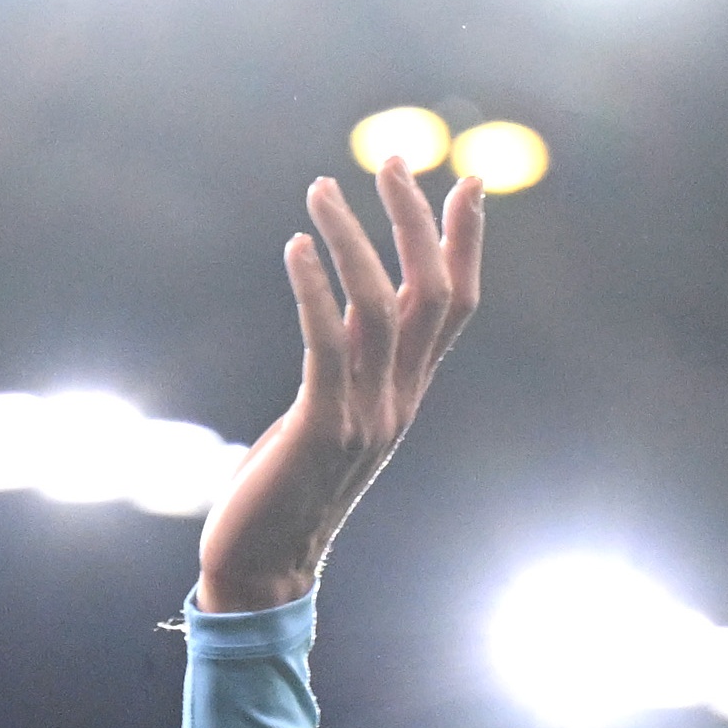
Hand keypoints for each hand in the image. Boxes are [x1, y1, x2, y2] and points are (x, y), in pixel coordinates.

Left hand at [197, 160, 486, 614]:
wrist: (262, 568)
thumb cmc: (284, 490)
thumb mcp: (327, 419)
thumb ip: (343, 371)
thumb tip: (340, 317)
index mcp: (406, 396)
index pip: (455, 306)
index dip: (465, 242)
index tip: (465, 181)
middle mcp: (398, 402)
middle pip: (432, 294)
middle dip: (415, 219)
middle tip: (389, 159)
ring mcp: (366, 417)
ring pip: (382, 308)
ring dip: (353, 239)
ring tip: (320, 187)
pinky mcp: (320, 428)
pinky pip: (327, 344)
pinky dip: (314, 289)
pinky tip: (295, 246)